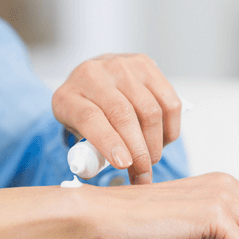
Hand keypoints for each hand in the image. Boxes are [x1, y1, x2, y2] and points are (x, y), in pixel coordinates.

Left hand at [52, 53, 181, 183]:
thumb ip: (91, 152)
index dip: (109, 143)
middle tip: (143, 173)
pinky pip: (169, 103)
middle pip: (122, 115)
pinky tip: (160, 140)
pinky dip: (169, 129)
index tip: (125, 164)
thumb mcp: (76, 132)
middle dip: (138, 151)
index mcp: (69, 95)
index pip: (90, 118)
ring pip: (149, 111)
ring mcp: (122, 66)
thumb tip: (120, 170)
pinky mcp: (146, 65)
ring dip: (154, 143)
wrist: (94, 78)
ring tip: (150, 160)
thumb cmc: (86, 111)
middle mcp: (94, 74)